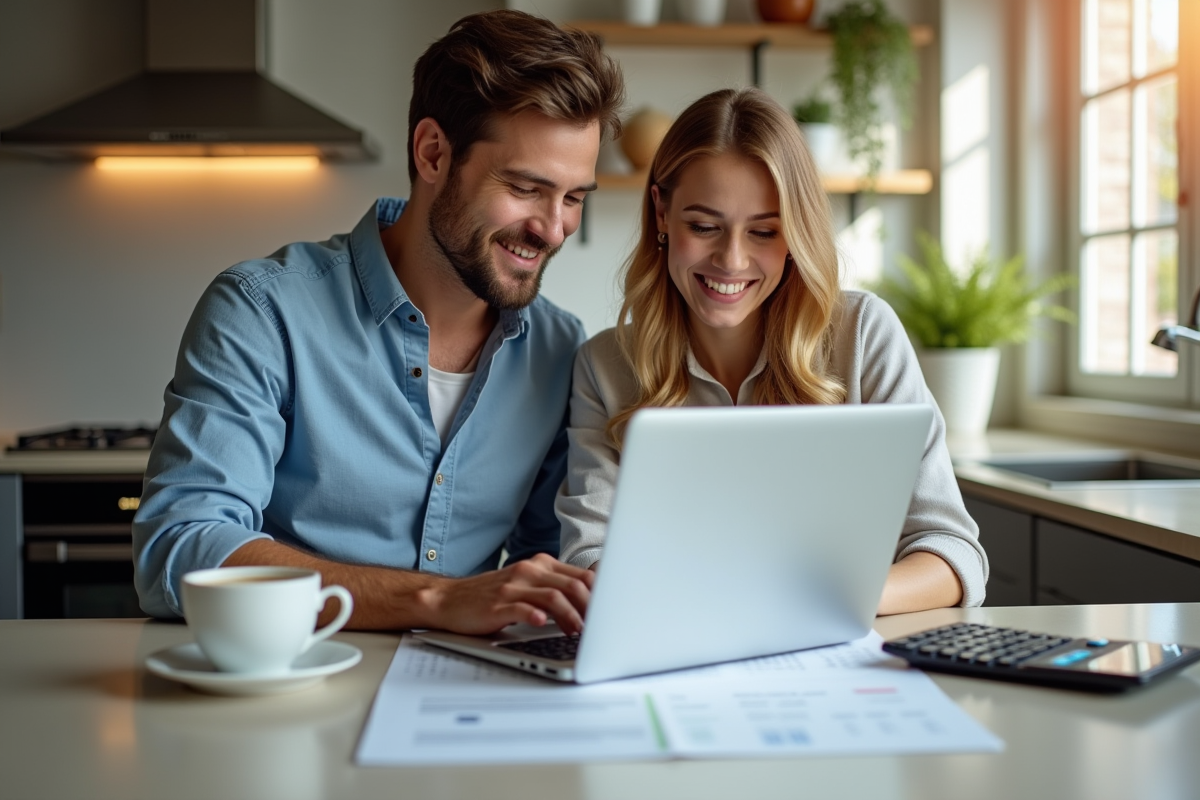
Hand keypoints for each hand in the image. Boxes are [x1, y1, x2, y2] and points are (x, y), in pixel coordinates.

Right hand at [422, 553, 594, 635]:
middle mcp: (529, 571)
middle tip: (599, 628)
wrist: (450, 600)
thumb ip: (554, 590)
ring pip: (553, 597)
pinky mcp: (497, 605)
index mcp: (540, 565)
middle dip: (591, 608)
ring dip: (571, 616)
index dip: (600, 595)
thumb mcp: (526, 586)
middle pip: (572, 585)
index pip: (581, 576)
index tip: (611, 613)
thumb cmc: (492, 597)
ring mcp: (512, 587)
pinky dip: (536, 616)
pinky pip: (522, 608)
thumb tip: (590, 606)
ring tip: (578, 632)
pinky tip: (544, 625)